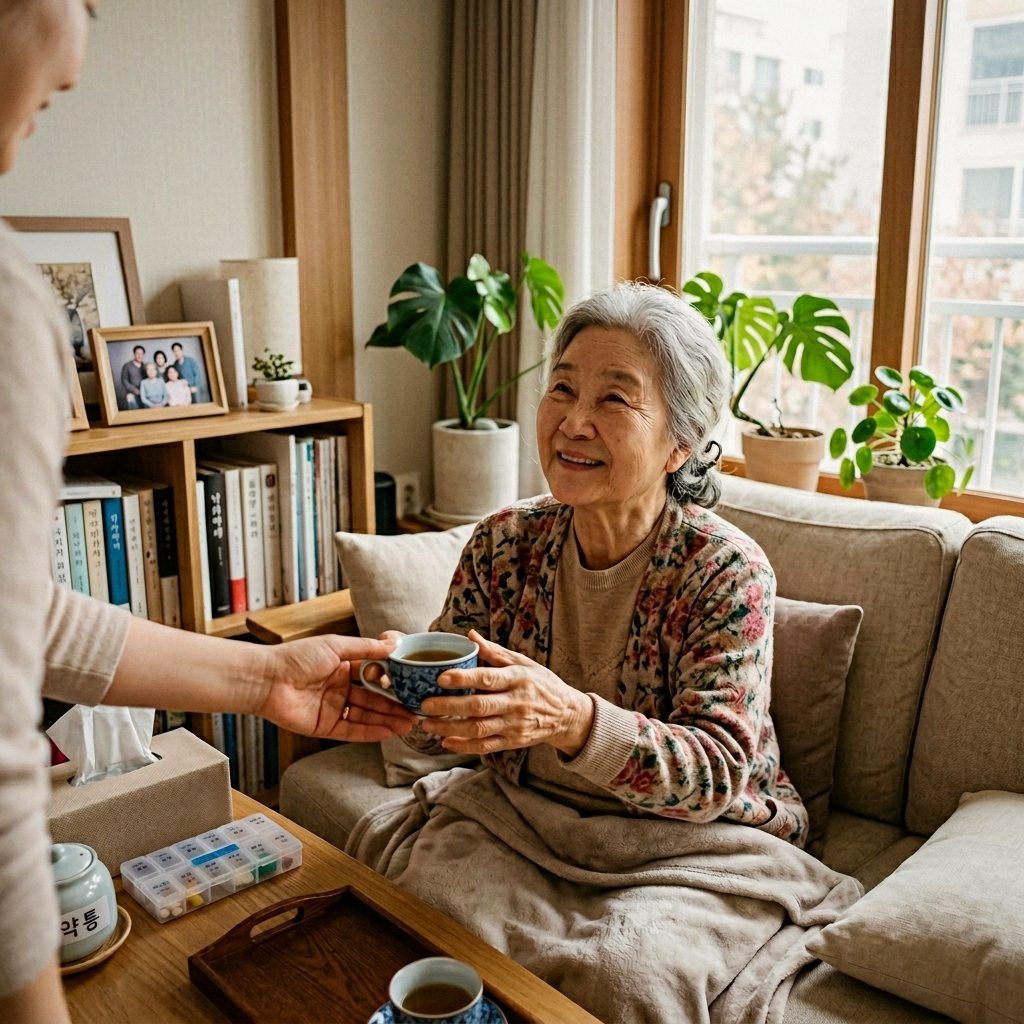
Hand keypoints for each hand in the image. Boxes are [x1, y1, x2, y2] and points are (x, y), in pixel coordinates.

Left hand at [258, 635, 416, 740]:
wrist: (267, 679)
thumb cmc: (297, 657)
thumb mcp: (336, 646)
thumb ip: (366, 648)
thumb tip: (394, 644)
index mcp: (343, 666)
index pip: (375, 675)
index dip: (393, 681)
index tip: (413, 685)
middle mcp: (341, 688)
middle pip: (374, 698)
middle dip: (396, 705)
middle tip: (417, 710)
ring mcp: (334, 708)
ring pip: (367, 715)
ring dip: (388, 720)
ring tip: (410, 723)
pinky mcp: (325, 726)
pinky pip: (352, 730)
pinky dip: (370, 732)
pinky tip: (388, 732)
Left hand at [418, 630, 594, 755]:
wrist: (567, 715)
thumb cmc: (542, 684)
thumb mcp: (524, 663)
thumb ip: (495, 652)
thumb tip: (470, 635)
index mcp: (518, 679)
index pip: (488, 678)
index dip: (463, 678)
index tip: (440, 677)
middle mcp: (516, 703)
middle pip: (479, 707)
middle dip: (449, 707)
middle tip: (425, 705)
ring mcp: (514, 725)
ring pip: (478, 729)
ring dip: (450, 728)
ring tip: (428, 724)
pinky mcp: (513, 742)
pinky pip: (485, 746)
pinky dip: (464, 746)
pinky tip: (446, 741)